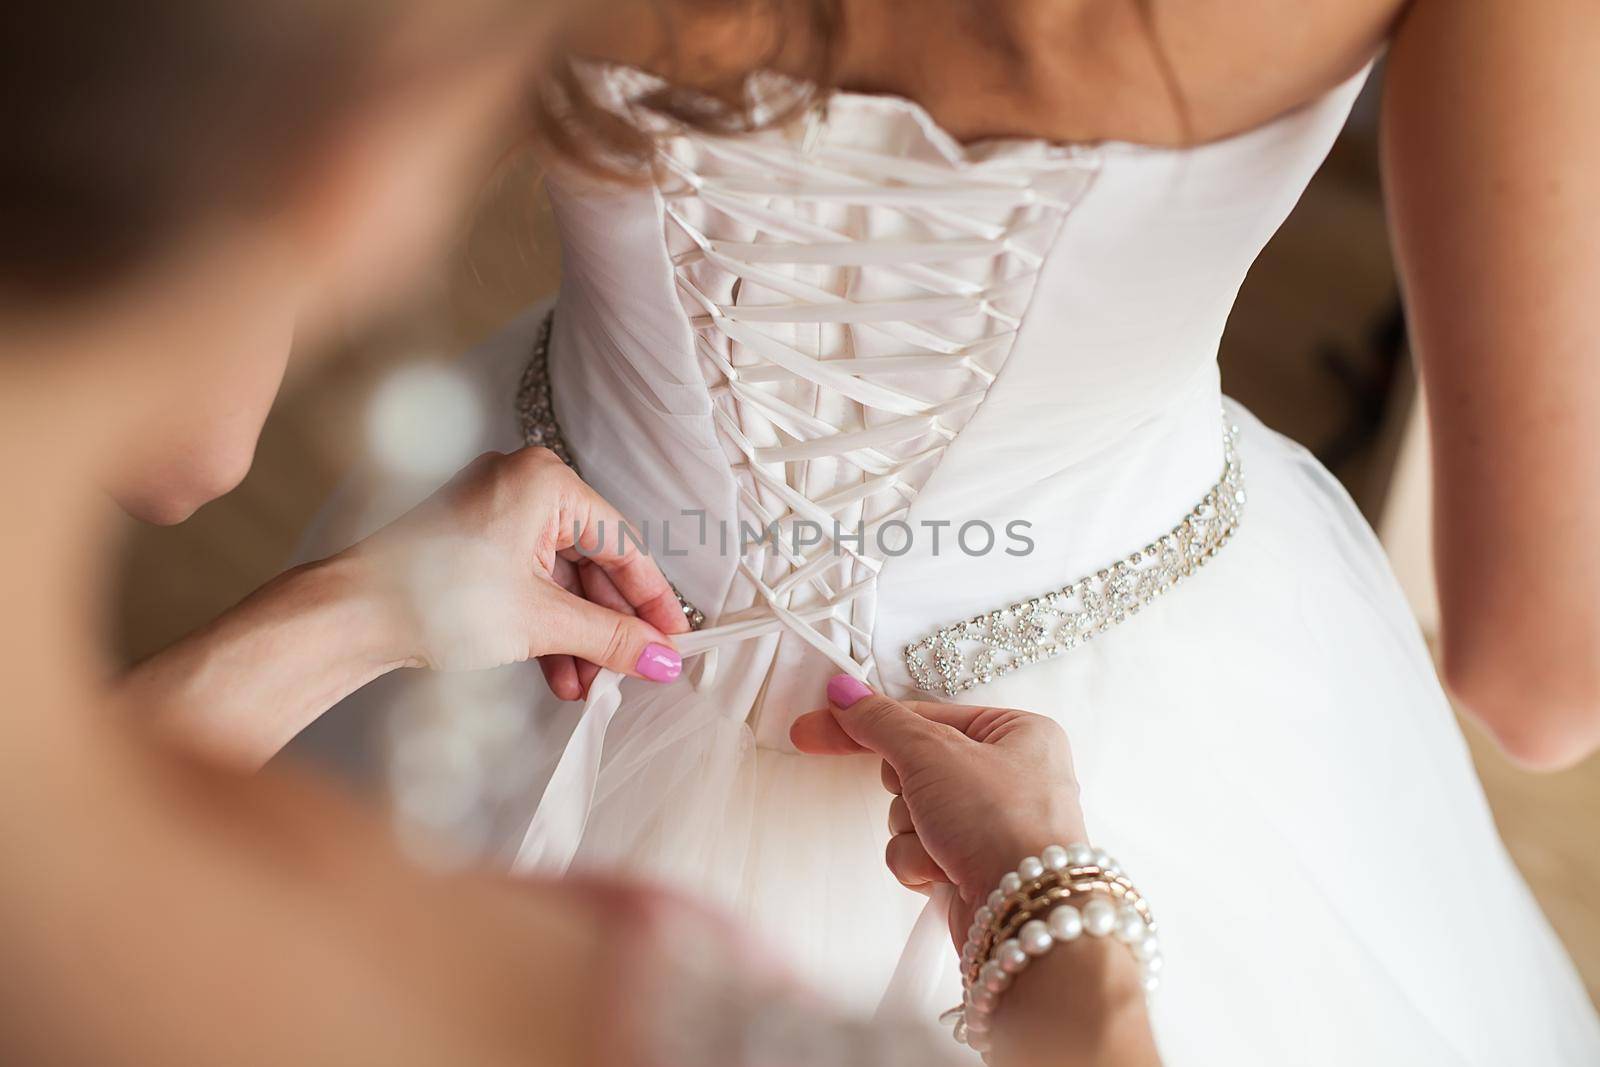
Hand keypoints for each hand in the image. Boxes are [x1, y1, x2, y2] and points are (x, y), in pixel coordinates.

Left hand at [342, 447, 688, 697]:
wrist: (350, 615)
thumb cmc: (433, 596)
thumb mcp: (542, 621)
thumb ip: (611, 638)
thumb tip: (663, 655)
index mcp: (545, 481)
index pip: (623, 545)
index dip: (652, 600)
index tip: (675, 639)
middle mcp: (522, 486)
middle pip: (592, 563)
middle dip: (608, 627)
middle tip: (632, 671)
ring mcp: (495, 513)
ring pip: (560, 580)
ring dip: (577, 637)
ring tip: (587, 687)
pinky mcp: (474, 544)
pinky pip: (529, 582)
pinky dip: (545, 626)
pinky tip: (557, 675)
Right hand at [791, 676, 1086, 942]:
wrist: (1026, 914)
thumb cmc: (1003, 824)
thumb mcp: (934, 753)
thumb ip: (881, 722)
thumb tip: (844, 693)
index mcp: (1016, 732)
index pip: (924, 715)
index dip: (866, 722)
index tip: (817, 725)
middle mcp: (1009, 775)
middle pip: (913, 766)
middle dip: (906, 790)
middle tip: (923, 798)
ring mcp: (989, 824)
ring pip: (908, 813)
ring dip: (912, 831)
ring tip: (945, 843)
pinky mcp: (971, 866)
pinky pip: (916, 851)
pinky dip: (920, 862)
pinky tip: (946, 871)